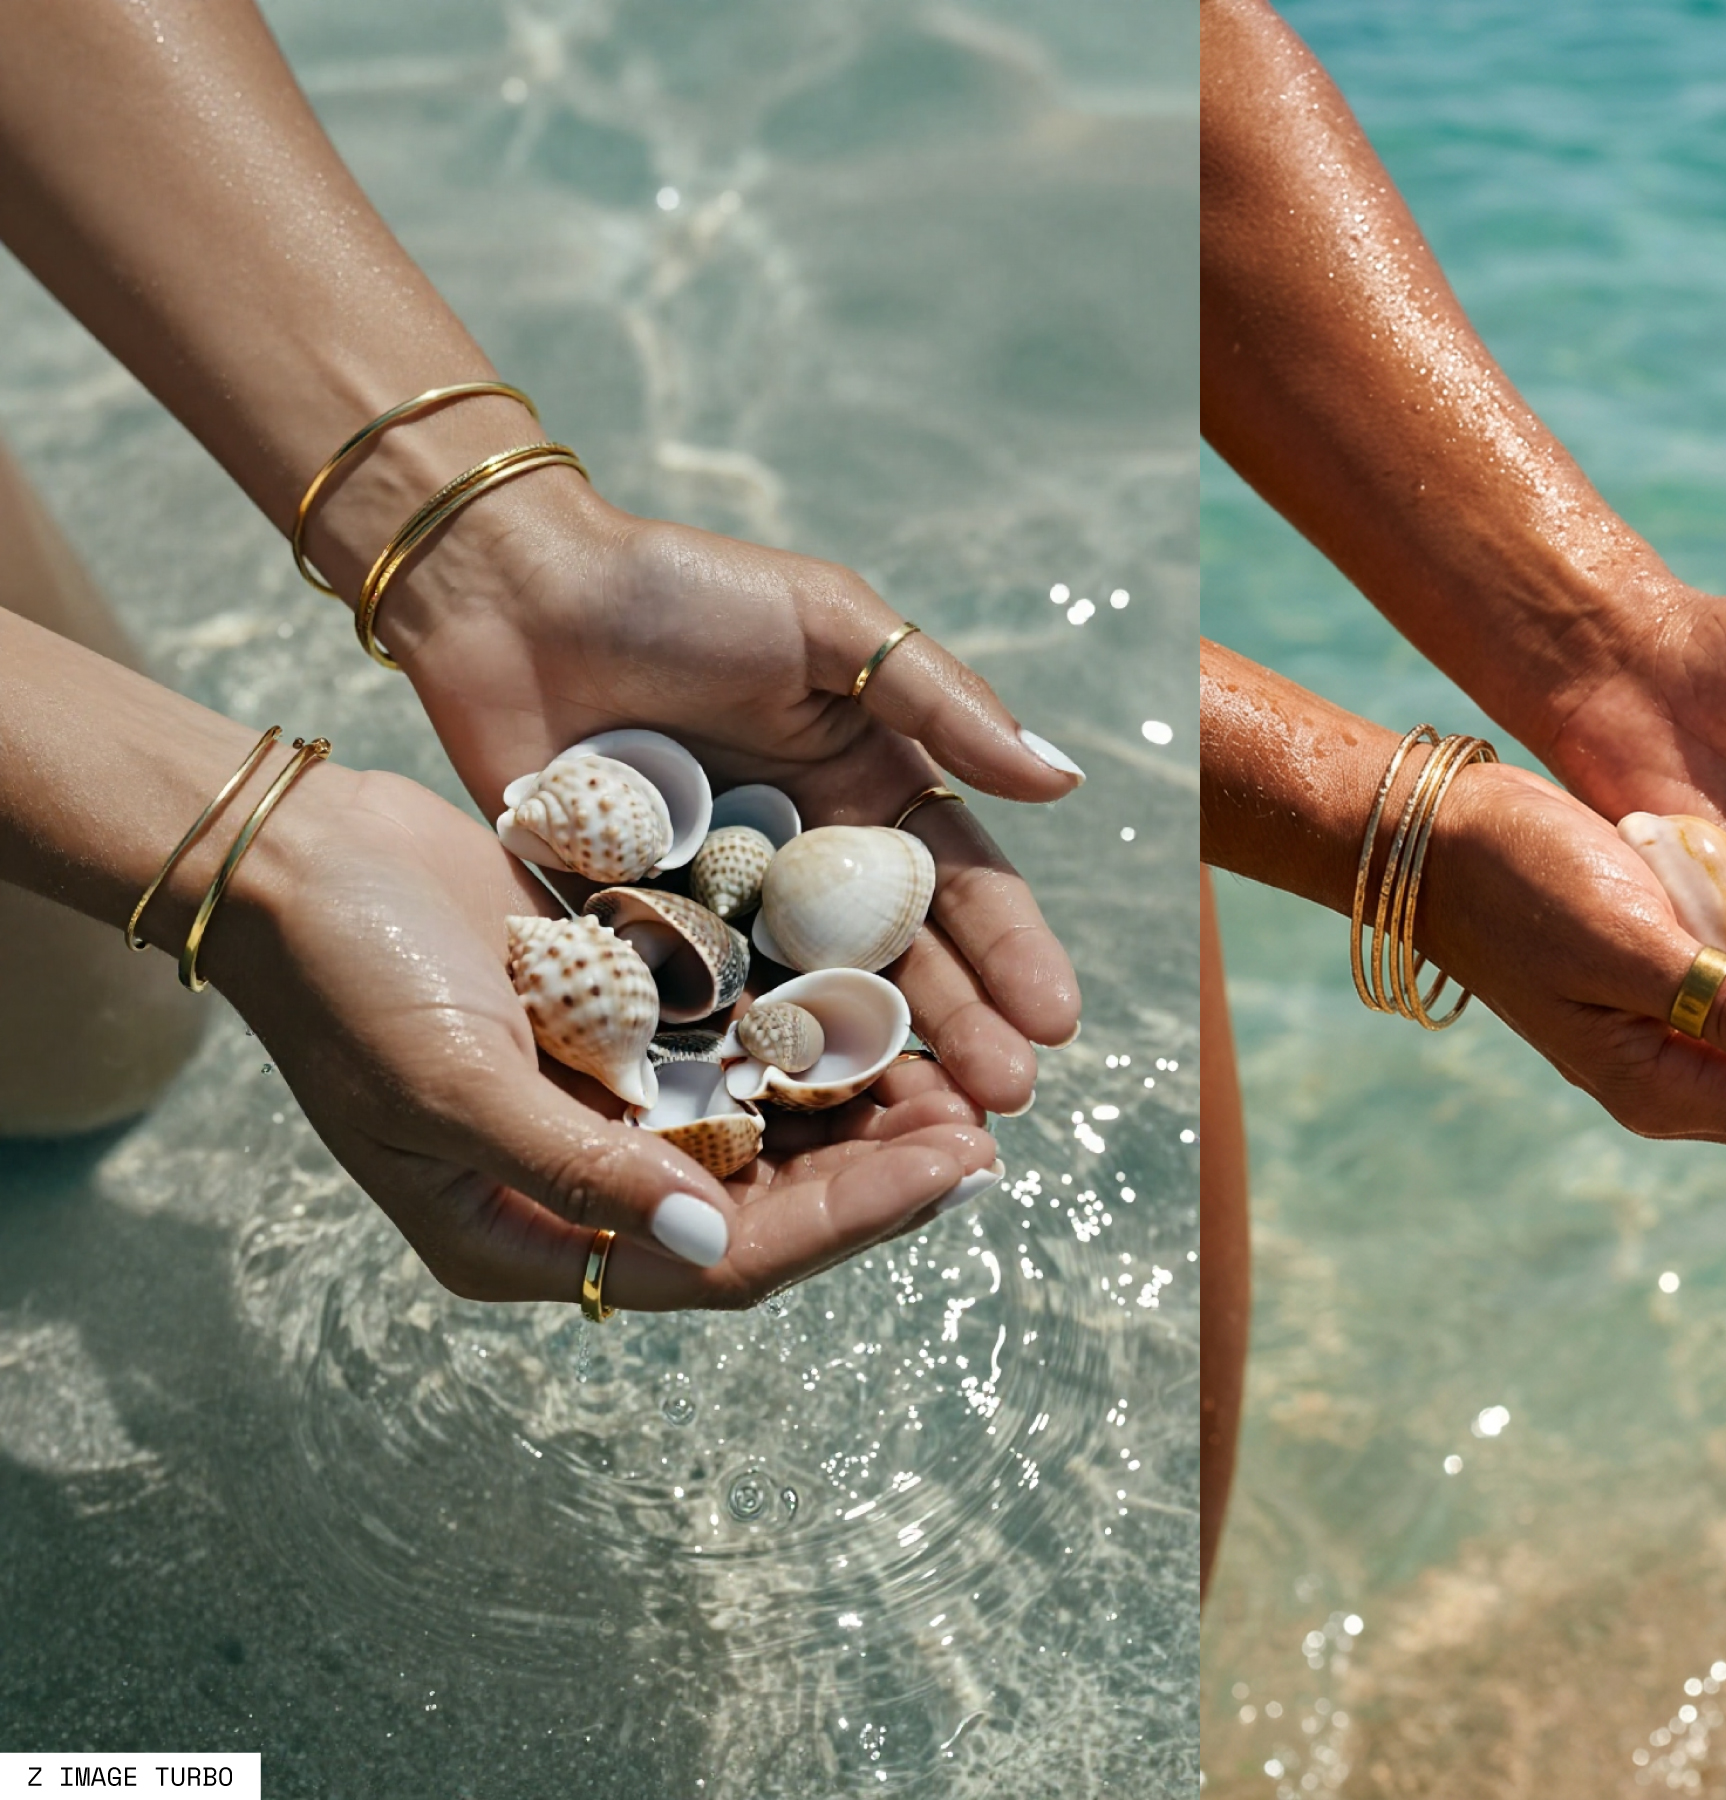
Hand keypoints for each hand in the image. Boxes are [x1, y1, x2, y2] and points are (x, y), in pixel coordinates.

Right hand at [211, 763, 998, 1307]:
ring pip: (767, 1129)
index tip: (956, 1172)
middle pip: (766, 1204)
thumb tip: (712, 1243)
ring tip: (963, 1079)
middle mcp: (583, 1181)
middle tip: (985, 1132)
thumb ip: (582, 1169)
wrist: (297, 852)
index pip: (727, 1260)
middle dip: (877, 1174)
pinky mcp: (626, 1019)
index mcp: (528, 1236)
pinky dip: (811, 1037)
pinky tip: (889, 1008)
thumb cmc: (345, 981)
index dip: (848, 1221)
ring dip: (859, 1110)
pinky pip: (739, 1046)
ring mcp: (609, 1099)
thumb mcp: (452, 1088)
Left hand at [373, 476, 1083, 1115]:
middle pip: (900, 963)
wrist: (508, 594)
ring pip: (812, 1003)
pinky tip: (784, 1121)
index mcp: (868, 787)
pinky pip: (698, 1010)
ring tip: (918, 1130)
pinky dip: (740, 1065)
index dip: (1009, 951)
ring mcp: (726, 908)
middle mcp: (809, 861)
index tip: (1052, 1018)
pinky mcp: (639, 936)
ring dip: (869, 1068)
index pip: (958, 883)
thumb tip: (1063, 781)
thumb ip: (939, 701)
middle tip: (1004, 1098)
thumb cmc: (676, 588)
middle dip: (960, 1031)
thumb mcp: (828, 622)